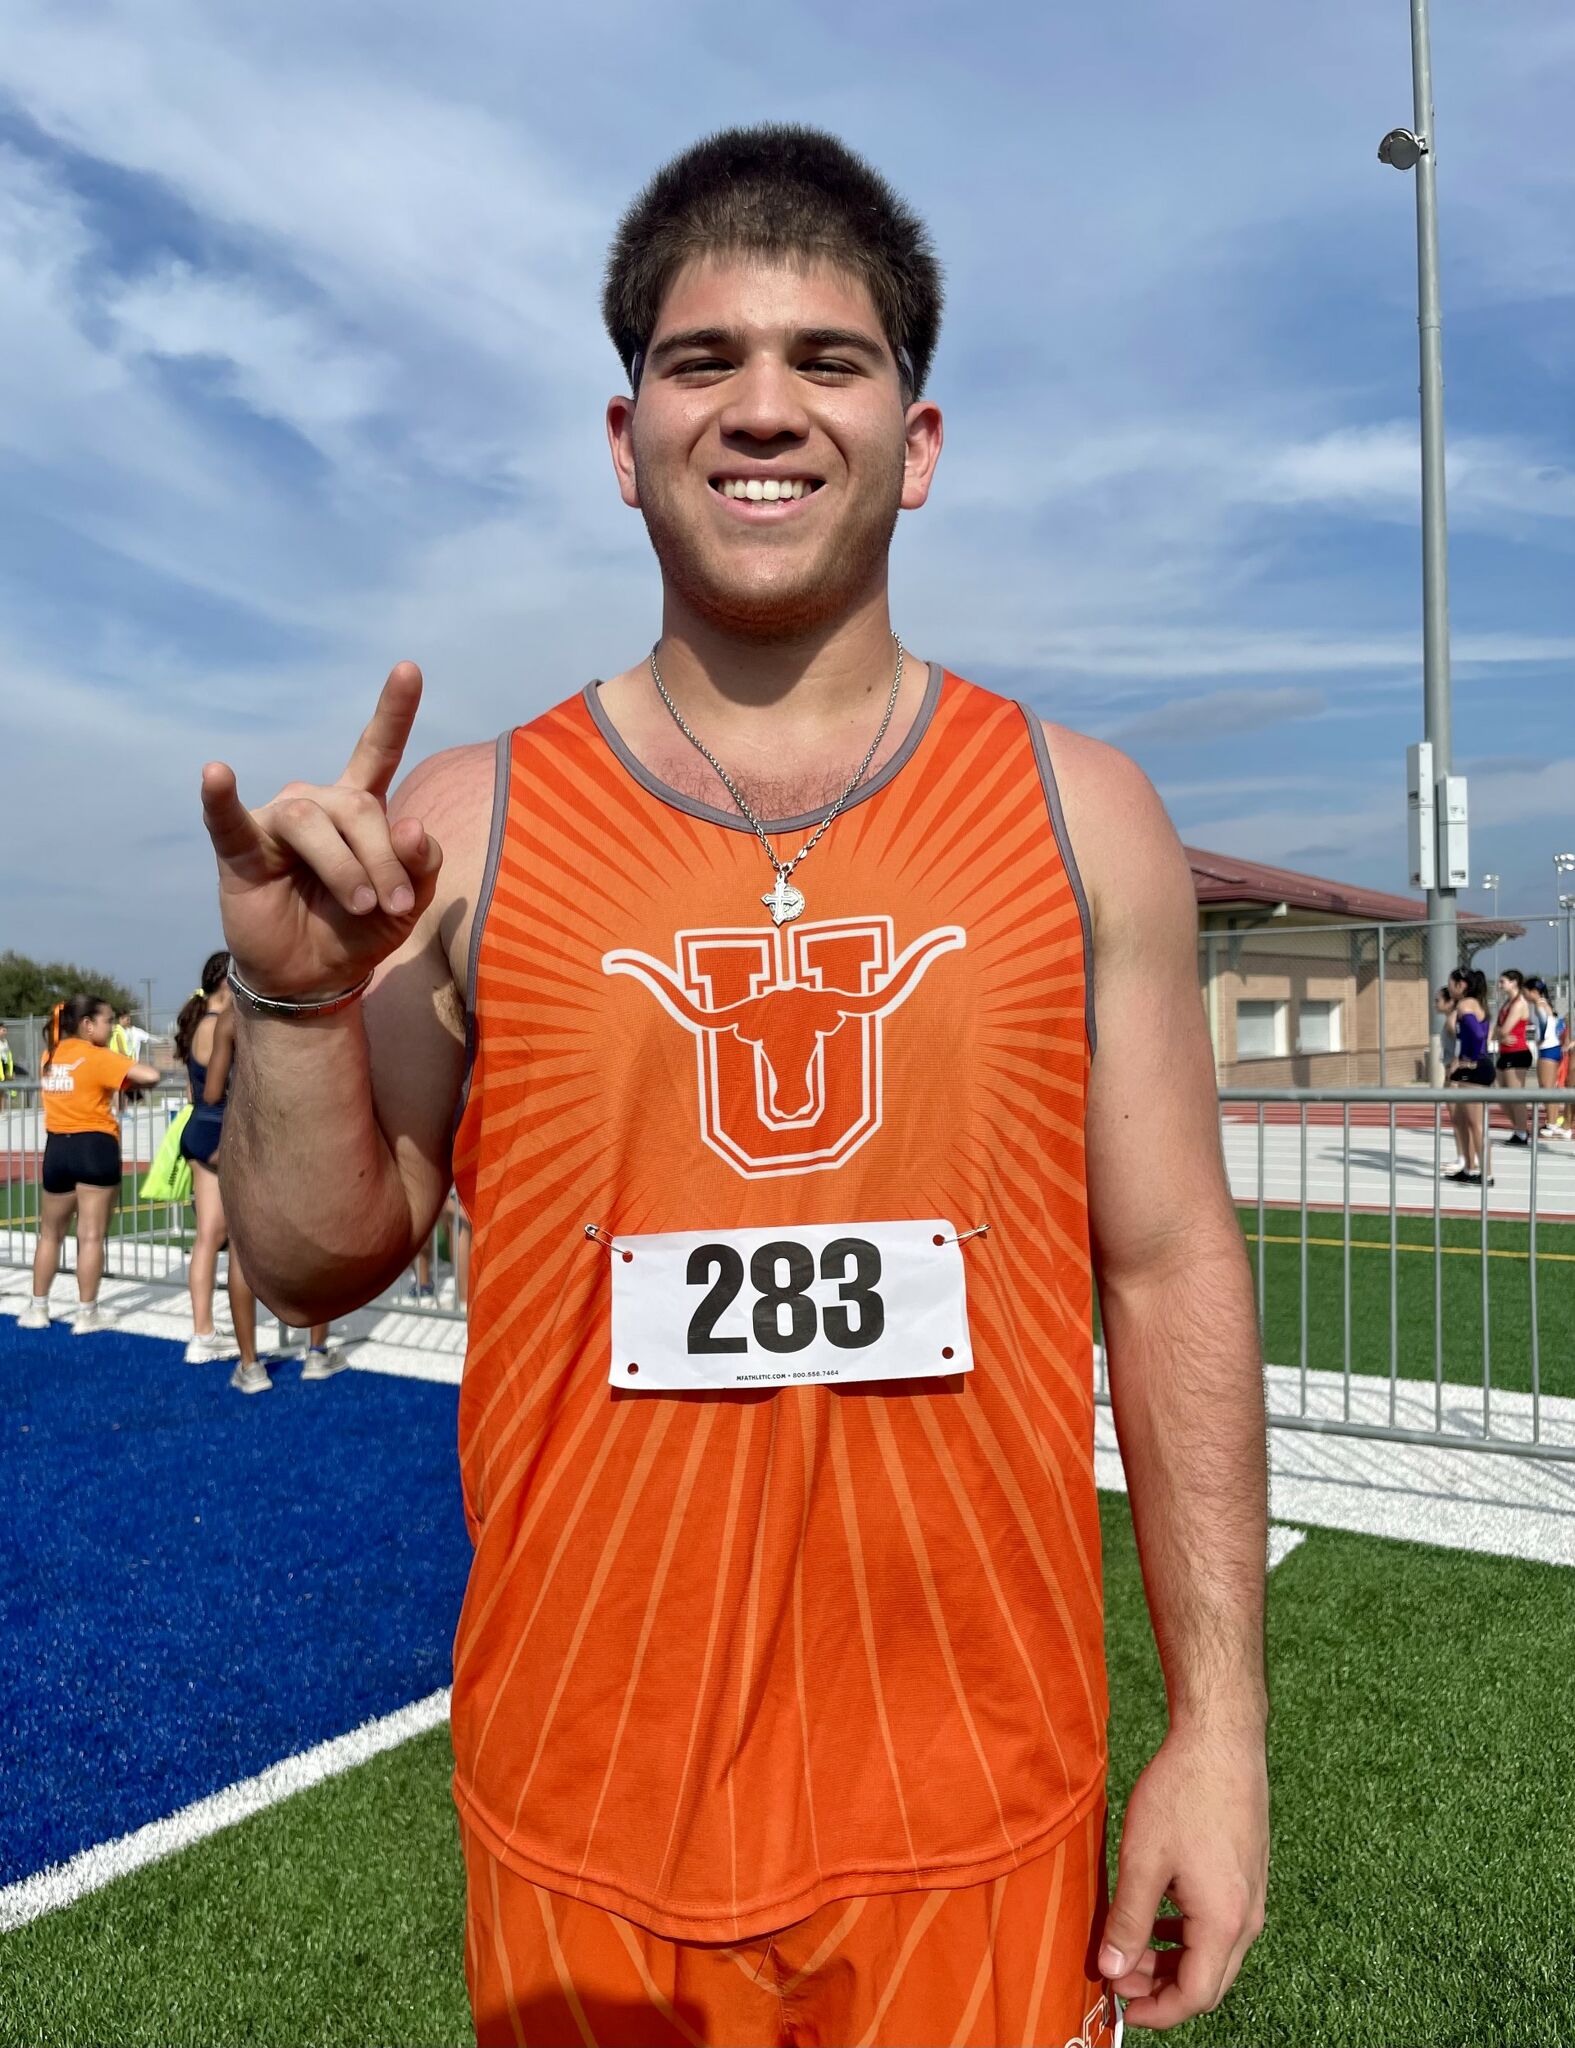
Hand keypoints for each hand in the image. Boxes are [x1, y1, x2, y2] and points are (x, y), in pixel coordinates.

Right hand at [201, 662, 442, 1002]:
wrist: (315, 978)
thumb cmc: (360, 930)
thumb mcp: (409, 901)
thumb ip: (422, 864)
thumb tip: (412, 826)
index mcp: (358, 806)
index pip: (377, 749)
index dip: (393, 710)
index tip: (409, 668)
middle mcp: (317, 803)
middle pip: (357, 805)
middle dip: (384, 857)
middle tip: (392, 906)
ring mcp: (276, 822)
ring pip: (314, 820)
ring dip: (347, 868)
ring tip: (364, 905)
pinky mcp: (240, 849)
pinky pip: (227, 818)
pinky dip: (220, 796)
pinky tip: (215, 773)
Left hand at [1098, 1724, 1267, 2029]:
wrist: (1221, 1740)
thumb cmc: (1183, 1793)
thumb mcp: (1143, 1861)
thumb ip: (1128, 1921)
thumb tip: (1111, 1970)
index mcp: (1225, 1923)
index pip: (1195, 1997)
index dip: (1155, 2011)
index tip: (1120, 2006)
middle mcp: (1248, 1919)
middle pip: (1208, 1982)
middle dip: (1161, 1989)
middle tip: (1118, 1973)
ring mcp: (1253, 1897)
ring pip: (1214, 1954)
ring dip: (1172, 1960)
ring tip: (1129, 1945)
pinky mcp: (1248, 1877)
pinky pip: (1220, 1926)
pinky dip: (1187, 1935)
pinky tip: (1158, 1916)